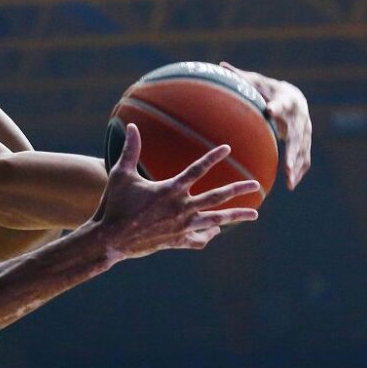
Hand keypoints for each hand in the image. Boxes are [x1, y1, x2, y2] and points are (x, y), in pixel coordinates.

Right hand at [93, 124, 258, 257]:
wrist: (110, 239)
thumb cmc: (113, 205)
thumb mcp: (120, 175)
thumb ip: (130, 150)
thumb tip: (131, 126)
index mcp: (169, 190)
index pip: (197, 170)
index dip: (212, 157)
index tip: (227, 148)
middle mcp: (180, 208)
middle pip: (217, 197)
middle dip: (239, 189)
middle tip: (256, 184)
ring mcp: (181, 226)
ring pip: (216, 220)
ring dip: (236, 216)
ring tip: (254, 214)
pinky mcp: (176, 240)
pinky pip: (198, 238)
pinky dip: (208, 235)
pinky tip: (216, 232)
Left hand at [221, 62, 311, 189]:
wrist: (294, 95)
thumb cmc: (267, 90)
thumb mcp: (255, 82)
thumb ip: (240, 77)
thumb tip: (220, 65)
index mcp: (286, 99)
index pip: (281, 102)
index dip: (276, 105)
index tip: (270, 109)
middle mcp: (299, 116)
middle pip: (297, 135)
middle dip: (293, 152)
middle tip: (287, 168)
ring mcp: (305, 130)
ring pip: (304, 150)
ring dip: (297, 166)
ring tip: (290, 183)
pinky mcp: (306, 140)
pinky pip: (305, 157)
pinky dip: (300, 170)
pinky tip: (291, 184)